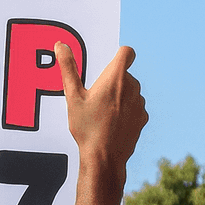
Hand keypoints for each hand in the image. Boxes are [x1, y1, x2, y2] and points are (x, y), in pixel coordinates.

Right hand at [57, 42, 147, 204]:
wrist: (105, 158)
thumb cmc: (87, 128)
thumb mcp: (73, 97)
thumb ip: (68, 68)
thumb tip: (61, 45)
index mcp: (116, 78)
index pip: (127, 52)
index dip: (118, 55)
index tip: (107, 65)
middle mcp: (132, 87)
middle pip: (125, 74)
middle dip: (112, 81)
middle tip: (94, 98)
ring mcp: (140, 103)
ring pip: (130, 91)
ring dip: (119, 96)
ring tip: (102, 113)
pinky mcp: (143, 118)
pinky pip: (134, 107)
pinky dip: (125, 111)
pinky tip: (111, 124)